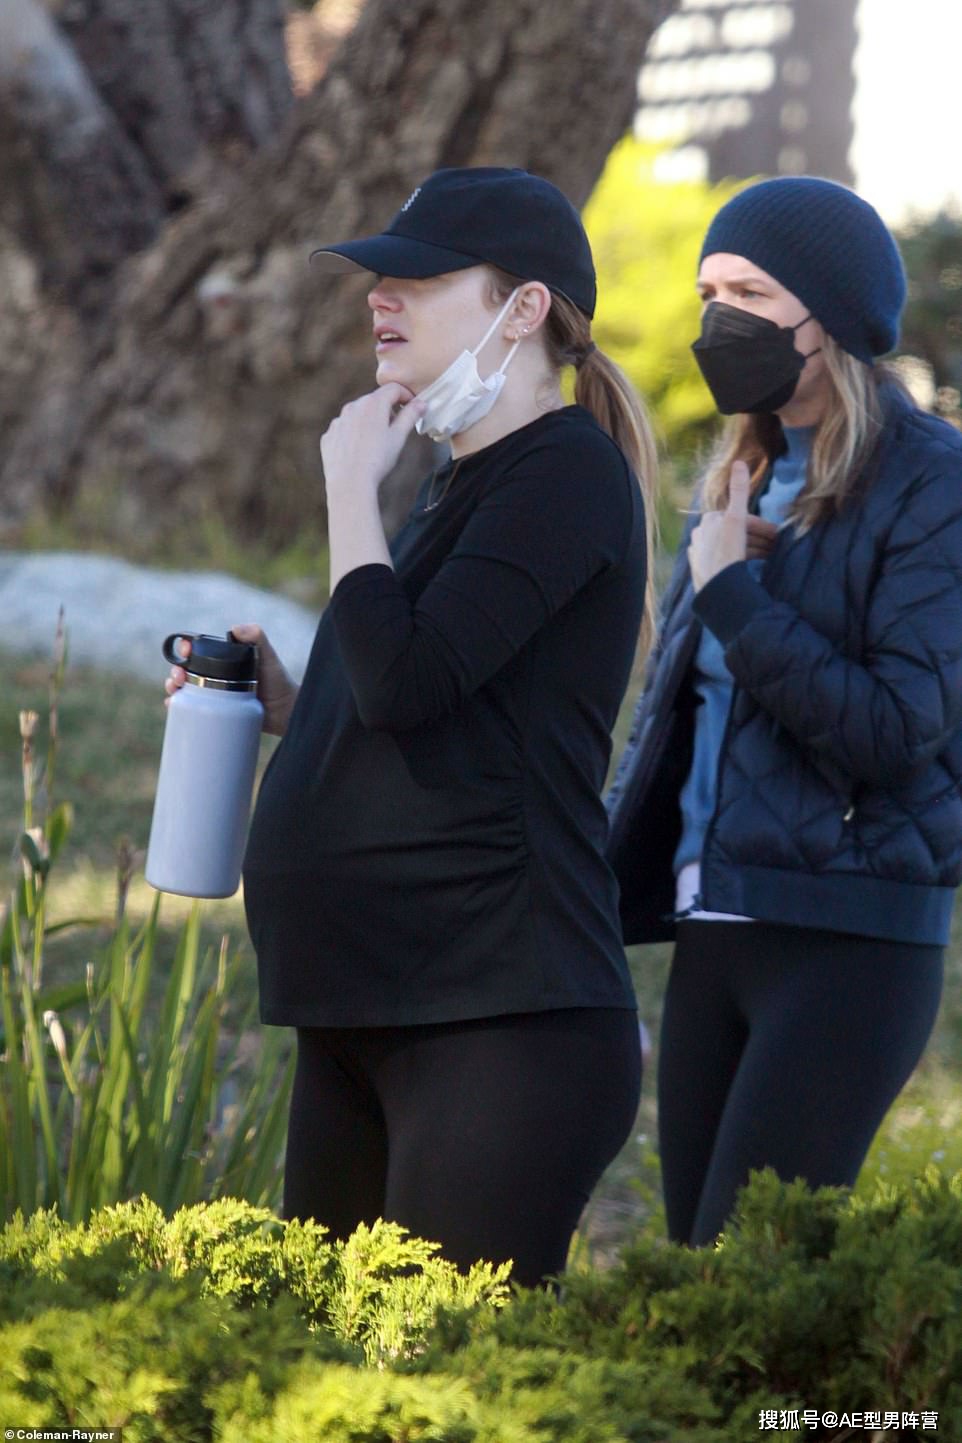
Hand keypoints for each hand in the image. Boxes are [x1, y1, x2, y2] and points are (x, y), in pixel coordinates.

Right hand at [164, 625, 298, 736]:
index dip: (186, 649)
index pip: (199, 652)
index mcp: (225, 661)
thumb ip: (258, 638)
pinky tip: (172, 706)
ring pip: (186, 690)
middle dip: (176, 671)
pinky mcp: (216, 713)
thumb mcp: (269, 657)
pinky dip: (179, 707)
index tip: (184, 651)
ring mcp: (216, 696)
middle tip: (178, 677)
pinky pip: (194, 709)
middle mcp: (217, 678)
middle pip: (187, 672)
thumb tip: (236, 628)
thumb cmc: (280, 682)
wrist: (287, 713)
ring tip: (174, 691)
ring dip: (173, 688)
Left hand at [320, 383, 423, 499]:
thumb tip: (421, 403)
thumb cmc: (377, 460)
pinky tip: (360, 452)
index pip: (393, 388)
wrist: (350, 483)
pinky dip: (354, 434)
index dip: (406, 395)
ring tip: (377, 443)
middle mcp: (353, 406)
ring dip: (370, 421)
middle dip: (388, 409)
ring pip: (358, 414)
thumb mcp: (399, 437)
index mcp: (373, 403)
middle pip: (375, 400)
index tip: (413, 407)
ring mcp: (338, 421)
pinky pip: (345, 429)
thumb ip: (410, 416)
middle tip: (397, 428)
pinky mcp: (329, 436)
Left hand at [689, 461, 770, 591]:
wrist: (718, 590)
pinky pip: (724, 563)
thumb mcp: (736, 519)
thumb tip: (739, 462)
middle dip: (757, 538)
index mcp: (708, 522)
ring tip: (768, 558)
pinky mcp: (702, 574)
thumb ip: (739, 491)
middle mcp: (700, 536)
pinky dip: (738, 562)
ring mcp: (700, 556)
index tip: (777, 535)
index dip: (761, 526)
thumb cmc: (727, 553)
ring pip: (731, 548)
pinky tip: (748, 568)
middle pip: (735, 533)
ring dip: (751, 550)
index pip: (740, 519)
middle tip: (776, 547)